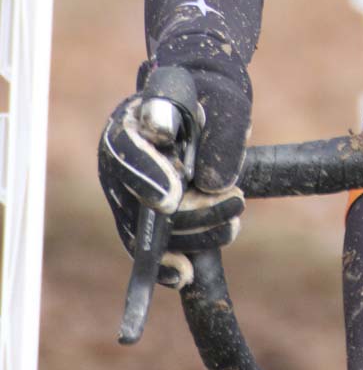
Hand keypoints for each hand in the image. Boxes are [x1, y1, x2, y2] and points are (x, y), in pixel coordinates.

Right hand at [98, 64, 250, 285]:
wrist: (207, 105)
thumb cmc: (210, 95)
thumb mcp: (222, 101)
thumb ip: (219, 132)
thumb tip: (214, 182)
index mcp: (129, 124)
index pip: (127, 153)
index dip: (147, 177)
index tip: (172, 196)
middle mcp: (120, 164)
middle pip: (139, 200)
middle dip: (187, 211)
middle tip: (235, 202)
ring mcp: (130, 196)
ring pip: (148, 229)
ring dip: (192, 234)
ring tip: (234, 223)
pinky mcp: (146, 219)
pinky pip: (149, 248)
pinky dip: (166, 264)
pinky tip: (184, 275)